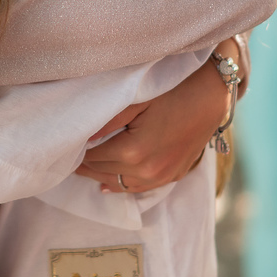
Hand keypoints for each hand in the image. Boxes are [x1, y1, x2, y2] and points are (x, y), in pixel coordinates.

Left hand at [75, 39, 240, 192]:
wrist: (214, 91)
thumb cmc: (173, 88)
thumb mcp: (136, 99)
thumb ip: (107, 120)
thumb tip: (80, 137)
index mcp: (134, 152)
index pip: (93, 158)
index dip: (76, 153)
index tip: (62, 148)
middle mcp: (148, 171)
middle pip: (105, 173)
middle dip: (85, 166)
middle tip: (67, 159)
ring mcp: (164, 176)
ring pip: (122, 185)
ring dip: (102, 176)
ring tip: (84, 168)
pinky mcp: (175, 175)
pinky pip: (142, 188)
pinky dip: (124, 185)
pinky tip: (110, 184)